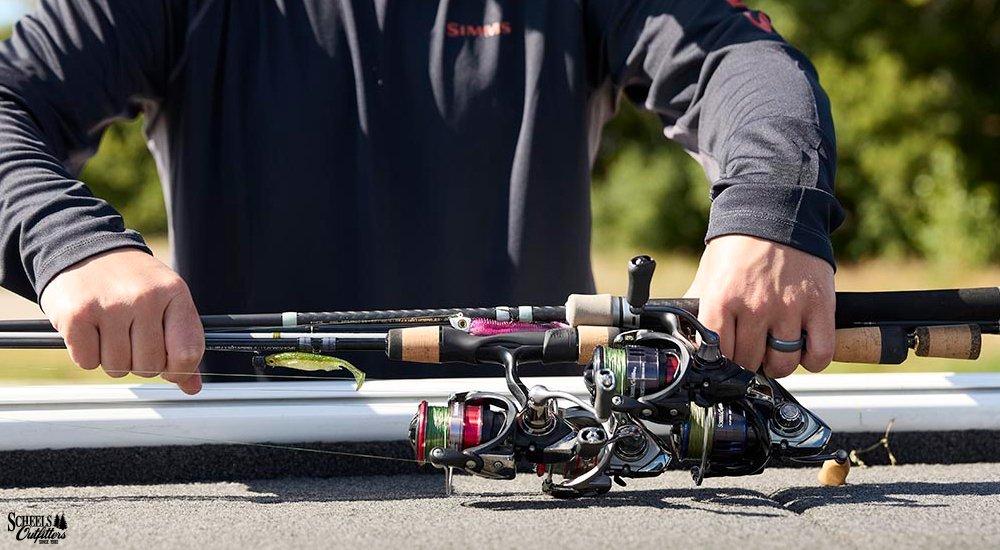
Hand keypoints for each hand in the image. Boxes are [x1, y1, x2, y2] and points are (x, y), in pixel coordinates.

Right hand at [40, 248, 203, 393]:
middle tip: (131, 338)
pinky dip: (87, 354)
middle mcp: (144, 298)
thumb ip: (182, 343)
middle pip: (150, 366)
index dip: (179, 370)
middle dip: (140, 362)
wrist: (85, 249)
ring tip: (111, 331)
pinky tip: (91, 330)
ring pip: (118, 368)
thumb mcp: (166, 300)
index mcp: (174, 293)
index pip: (187, 353)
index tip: (168, 365)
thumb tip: (192, 387)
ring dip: (112, 359)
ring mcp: (110, 306)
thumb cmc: (131, 280)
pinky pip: (88, 362)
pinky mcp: (77, 315)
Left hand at [684, 235, 834, 376]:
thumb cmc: (738, 247)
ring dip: (778, 364)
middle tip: (752, 351)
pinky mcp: (820, 305)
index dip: (722, 361)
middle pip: (750, 362)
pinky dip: (812, 360)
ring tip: (775, 351)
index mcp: (722, 299)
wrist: (776, 212)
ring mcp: (789, 307)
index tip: (727, 358)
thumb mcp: (709, 275)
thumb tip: (682, 335)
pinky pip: (819, 354)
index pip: (718, 354)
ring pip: (783, 363)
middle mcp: (755, 306)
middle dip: (749, 362)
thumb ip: (697, 308)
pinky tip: (803, 349)